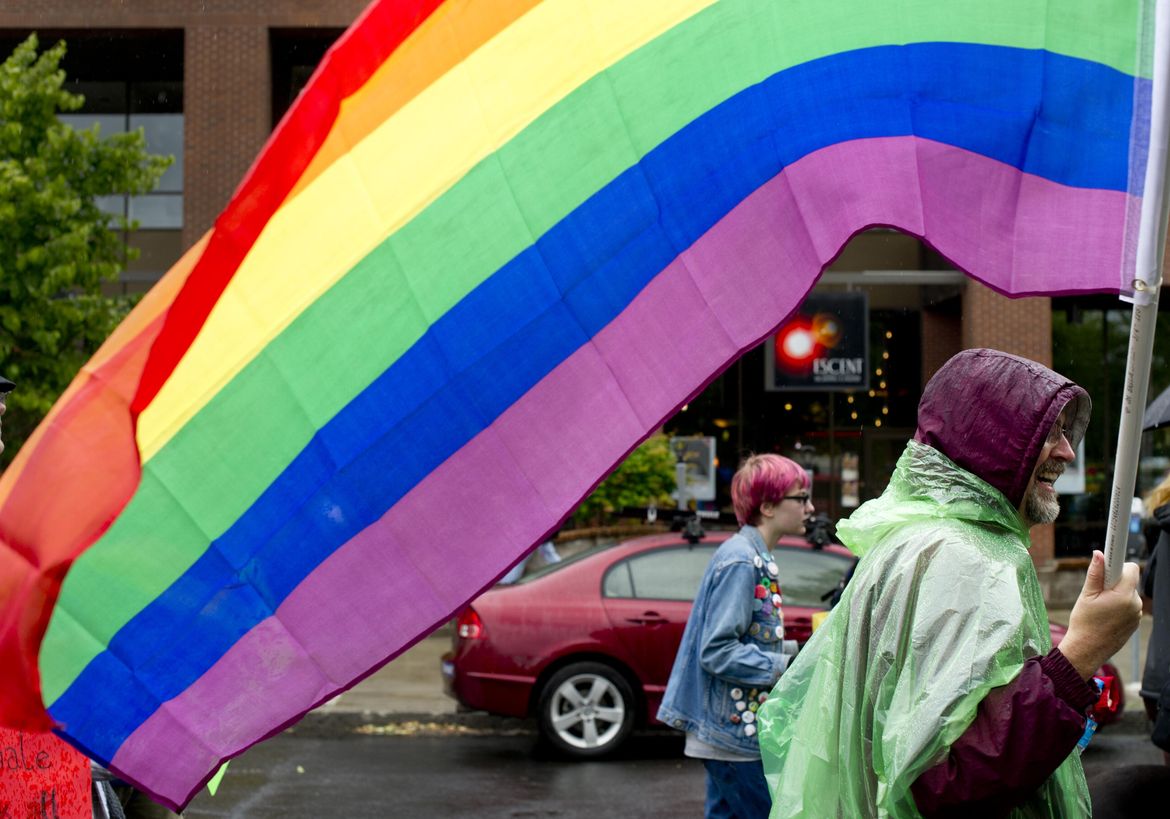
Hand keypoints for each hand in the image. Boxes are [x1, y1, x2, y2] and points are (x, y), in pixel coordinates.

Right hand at [1058, 550, 1141, 679]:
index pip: (1131, 568)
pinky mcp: (1134, 621)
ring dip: (1116, 593)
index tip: (1112, 555)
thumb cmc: (1084, 623)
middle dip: (1114, 580)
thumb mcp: (1086, 595)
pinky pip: (1128, 605)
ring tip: (1099, 605)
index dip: (1119, 562)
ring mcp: (1136, 614)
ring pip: (1128, 592)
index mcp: (1124, 596)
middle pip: (1128, 580)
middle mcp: (1135, 604)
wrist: (1088, 650)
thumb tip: (1099, 554)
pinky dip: (1118, 604)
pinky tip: (1105, 614)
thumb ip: (1095, 574)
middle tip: (1097, 590)